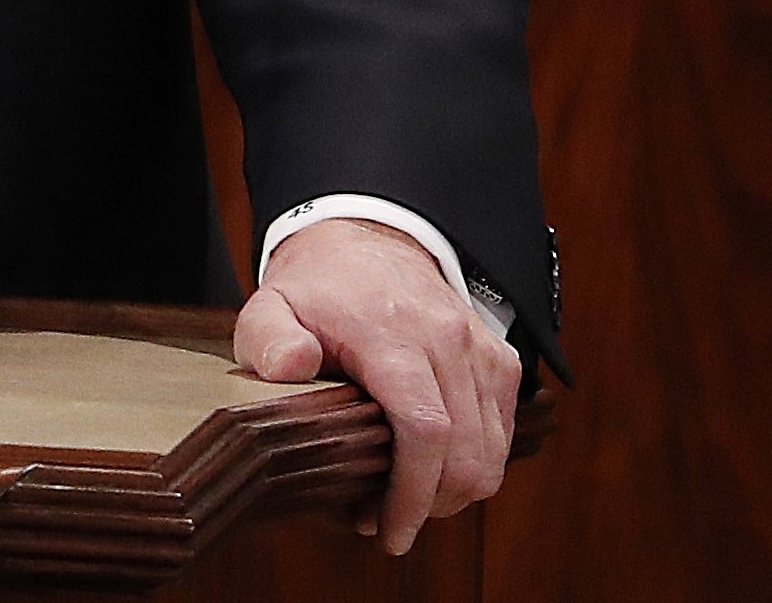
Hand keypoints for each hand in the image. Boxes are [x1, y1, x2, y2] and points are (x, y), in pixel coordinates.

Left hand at [233, 219, 519, 555]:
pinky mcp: (498, 357)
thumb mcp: (270, 306)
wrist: (365, 239)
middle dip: (430, 506)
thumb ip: (269, 339)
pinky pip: (502, 430)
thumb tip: (289, 367)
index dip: (412, 495)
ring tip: (408, 500)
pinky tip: (434, 468)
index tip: (387, 533)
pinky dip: (476, 462)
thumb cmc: (317, 287)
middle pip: (465, 453)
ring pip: (491, 450)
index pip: (425, 430)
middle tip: (385, 524)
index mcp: (392, 332)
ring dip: (455, 492)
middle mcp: (447, 339)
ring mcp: (479, 347)